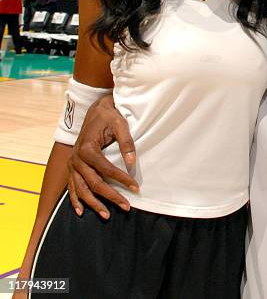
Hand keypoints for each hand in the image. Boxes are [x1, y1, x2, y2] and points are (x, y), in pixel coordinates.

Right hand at [68, 94, 137, 218]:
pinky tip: (81, 211)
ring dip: (93, 203)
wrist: (96, 110)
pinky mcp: (72, 166)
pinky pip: (71, 186)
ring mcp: (73, 164)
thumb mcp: (120, 125)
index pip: (106, 170)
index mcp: (88, 148)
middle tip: (126, 207)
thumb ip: (126, 143)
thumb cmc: (109, 116)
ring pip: (81, 189)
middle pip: (94, 183)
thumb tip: (132, 162)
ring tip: (107, 215)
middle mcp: (77, 159)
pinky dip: (75, 199)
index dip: (122, 179)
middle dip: (110, 196)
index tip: (136, 187)